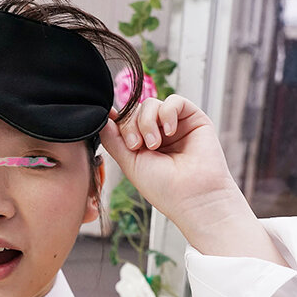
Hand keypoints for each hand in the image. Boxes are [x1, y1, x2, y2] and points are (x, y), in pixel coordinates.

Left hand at [100, 96, 287, 264]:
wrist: (193, 196)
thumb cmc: (163, 187)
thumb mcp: (129, 163)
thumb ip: (113, 140)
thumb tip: (103, 117)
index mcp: (142, 145)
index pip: (123, 121)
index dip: (118, 124)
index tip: (120, 138)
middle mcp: (158, 133)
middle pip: (134, 110)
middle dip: (131, 126)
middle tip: (137, 146)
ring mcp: (175, 125)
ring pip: (151, 103)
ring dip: (147, 121)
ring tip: (155, 144)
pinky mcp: (193, 118)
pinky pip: (174, 100)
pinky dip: (167, 112)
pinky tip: (170, 131)